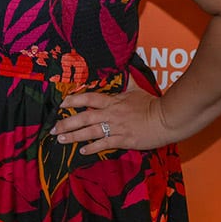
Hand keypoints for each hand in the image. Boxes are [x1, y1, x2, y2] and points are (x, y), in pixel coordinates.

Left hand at [53, 86, 174, 154]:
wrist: (167, 119)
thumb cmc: (153, 104)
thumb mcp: (137, 90)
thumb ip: (127, 82)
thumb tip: (124, 70)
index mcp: (113, 101)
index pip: (89, 98)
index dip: (74, 100)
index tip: (62, 103)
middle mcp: (111, 114)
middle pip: (84, 117)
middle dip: (67, 122)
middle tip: (54, 128)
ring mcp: (117, 128)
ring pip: (91, 132)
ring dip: (74, 136)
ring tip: (61, 140)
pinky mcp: (124, 140)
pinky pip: (104, 144)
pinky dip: (92, 148)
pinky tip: (82, 151)